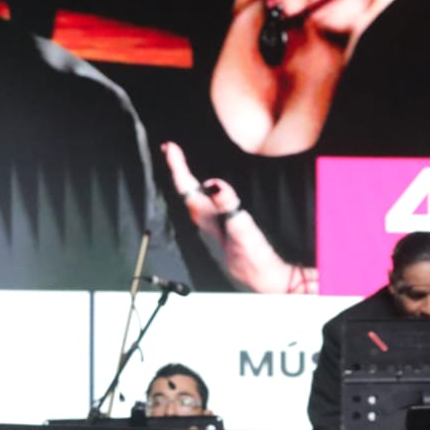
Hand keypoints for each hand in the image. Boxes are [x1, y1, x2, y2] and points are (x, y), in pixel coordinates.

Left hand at [160, 141, 317, 293]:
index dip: (177, 166)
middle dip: (178, 169)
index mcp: (206, 219)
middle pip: (185, 191)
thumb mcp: (243, 229)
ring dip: (186, 180)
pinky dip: (199, 192)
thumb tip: (213, 183)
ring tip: (180, 164)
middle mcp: (203, 223)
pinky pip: (204, 206)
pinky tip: (203, 192)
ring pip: (192, 199)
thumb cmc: (252, 257)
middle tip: (170, 150)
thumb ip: (228, 205)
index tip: (169, 147)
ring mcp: (210, 228)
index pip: (186, 187)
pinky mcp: (219, 233)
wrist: (261, 282)